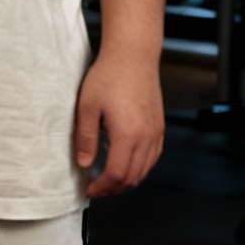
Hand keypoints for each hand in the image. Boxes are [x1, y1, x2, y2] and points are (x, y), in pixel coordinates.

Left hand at [73, 48, 164, 195]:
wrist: (133, 55)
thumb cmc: (109, 76)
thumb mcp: (87, 107)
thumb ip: (85, 138)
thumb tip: (84, 164)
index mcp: (127, 134)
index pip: (116, 175)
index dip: (101, 188)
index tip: (89, 189)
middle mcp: (146, 136)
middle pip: (132, 177)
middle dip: (112, 189)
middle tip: (96, 188)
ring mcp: (156, 132)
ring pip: (145, 170)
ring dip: (126, 180)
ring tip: (108, 179)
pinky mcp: (160, 126)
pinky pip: (153, 157)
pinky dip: (140, 168)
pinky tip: (126, 164)